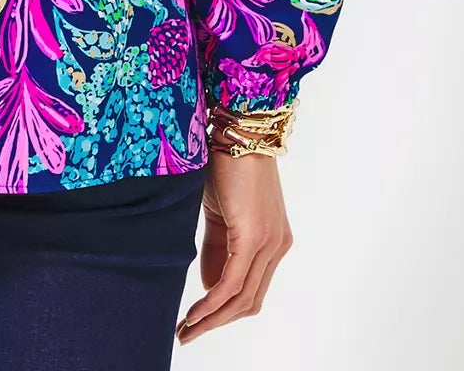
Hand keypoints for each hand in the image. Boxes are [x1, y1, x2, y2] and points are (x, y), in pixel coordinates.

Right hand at [174, 151, 292, 344]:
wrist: (237, 129)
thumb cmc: (226, 163)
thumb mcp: (220, 213)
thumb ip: (217, 250)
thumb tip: (209, 288)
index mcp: (273, 241)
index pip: (251, 290)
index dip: (224, 311)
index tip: (197, 321)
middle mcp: (277, 247)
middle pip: (249, 301)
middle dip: (217, 323)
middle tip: (187, 333)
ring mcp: (270, 243)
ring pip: (242, 298)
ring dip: (212, 318)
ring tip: (186, 328)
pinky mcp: (255, 237)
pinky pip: (232, 282)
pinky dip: (212, 302)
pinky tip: (195, 312)